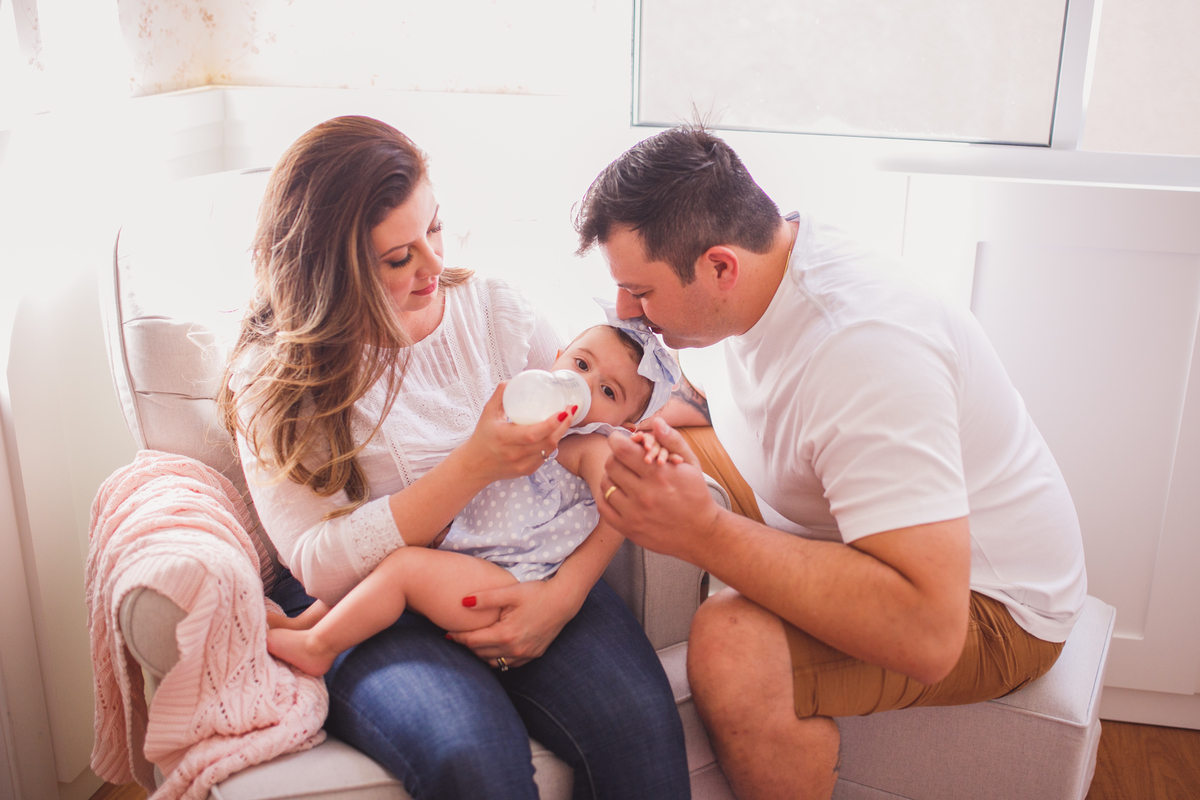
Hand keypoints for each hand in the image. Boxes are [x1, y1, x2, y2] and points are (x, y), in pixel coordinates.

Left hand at [446, 580, 578, 667]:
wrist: (564, 600)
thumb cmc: (537, 592)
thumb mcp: (511, 591)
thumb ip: (486, 598)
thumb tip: (463, 601)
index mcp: (506, 634)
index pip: (473, 641)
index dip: (458, 637)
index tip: (447, 632)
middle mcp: (515, 649)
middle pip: (481, 653)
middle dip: (467, 646)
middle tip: (456, 637)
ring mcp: (525, 654)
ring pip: (494, 662)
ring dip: (481, 654)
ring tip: (472, 643)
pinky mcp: (533, 655)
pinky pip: (509, 663)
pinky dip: (498, 658)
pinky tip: (493, 649)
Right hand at [461, 383, 571, 483]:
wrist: (475, 465)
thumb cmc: (482, 437)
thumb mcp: (487, 413)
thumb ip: (499, 395)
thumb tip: (512, 380)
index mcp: (505, 439)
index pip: (533, 434)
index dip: (551, 423)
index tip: (563, 411)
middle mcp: (515, 454)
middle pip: (547, 441)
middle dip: (563, 425)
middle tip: (570, 409)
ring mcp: (523, 464)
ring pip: (550, 449)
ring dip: (561, 433)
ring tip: (567, 418)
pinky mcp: (527, 470)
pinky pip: (546, 456)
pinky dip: (553, 443)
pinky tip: (556, 432)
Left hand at [598, 418, 719, 561]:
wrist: (700, 533)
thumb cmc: (696, 495)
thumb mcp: (691, 464)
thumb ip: (673, 440)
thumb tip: (656, 422)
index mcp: (659, 474)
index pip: (622, 449)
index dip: (618, 441)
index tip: (621, 442)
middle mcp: (644, 494)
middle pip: (612, 464)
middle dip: (616, 457)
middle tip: (625, 460)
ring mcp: (634, 513)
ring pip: (606, 484)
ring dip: (612, 476)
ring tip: (624, 477)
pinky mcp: (628, 528)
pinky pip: (604, 506)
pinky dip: (607, 495)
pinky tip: (618, 493)